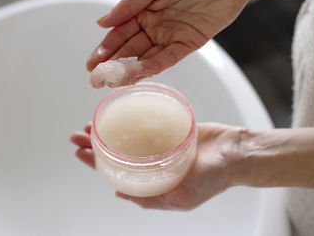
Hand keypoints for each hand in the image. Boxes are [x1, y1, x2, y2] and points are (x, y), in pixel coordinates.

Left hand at [70, 122, 248, 209]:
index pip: (116, 173)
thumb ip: (151, 199)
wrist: (236, 153)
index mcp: (153, 182)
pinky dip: (129, 119)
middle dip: (94, 145)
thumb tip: (119, 194)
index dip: (95, 163)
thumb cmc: (214, 178)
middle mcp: (153, 164)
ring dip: (107, 132)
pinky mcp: (169, 130)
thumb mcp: (182, 197)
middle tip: (77, 135)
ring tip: (89, 125)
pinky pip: (145, 124)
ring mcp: (160, 146)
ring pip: (127, 138)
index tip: (79, 153)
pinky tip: (118, 113)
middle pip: (117, 154)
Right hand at [87, 0, 264, 86]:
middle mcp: (154, 28)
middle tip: (97, 81)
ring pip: (146, 58)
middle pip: (129, 51)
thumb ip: (129, 5)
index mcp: (142, 13)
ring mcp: (170, 38)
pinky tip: (138, 74)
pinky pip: (167, 59)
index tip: (91, 65)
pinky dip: (153, 67)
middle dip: (112, 66)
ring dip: (130, 71)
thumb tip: (101, 23)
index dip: (104, 50)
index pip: (119, 35)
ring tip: (113, 82)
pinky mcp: (187, 45)